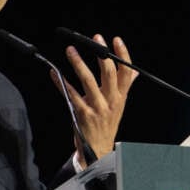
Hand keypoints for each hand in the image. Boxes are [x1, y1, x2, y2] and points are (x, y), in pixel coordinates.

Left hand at [51, 34, 137, 158]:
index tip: (116, 40)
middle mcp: (111, 101)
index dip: (123, 55)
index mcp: (121, 97)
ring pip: (88, 81)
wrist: (98, 150)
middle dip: (101, 54)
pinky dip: (61, 82)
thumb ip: (125, 87)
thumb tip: (134, 72)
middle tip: (95, 39)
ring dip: (78, 63)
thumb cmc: (107, 124)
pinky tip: (54, 73)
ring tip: (71, 50)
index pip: (126, 72)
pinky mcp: (82, 114)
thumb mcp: (119, 105)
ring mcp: (97, 108)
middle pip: (109, 74)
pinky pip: (71, 94)